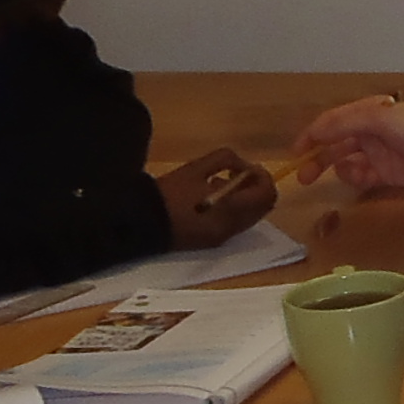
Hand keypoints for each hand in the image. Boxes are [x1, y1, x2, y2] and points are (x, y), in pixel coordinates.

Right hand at [156, 150, 276, 247]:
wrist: (137, 223)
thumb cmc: (167, 194)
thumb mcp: (195, 168)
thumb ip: (225, 160)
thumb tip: (244, 165)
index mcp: (231, 211)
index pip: (266, 195)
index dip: (263, 178)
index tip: (251, 167)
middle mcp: (232, 228)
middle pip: (262, 208)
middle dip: (256, 188)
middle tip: (240, 173)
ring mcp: (221, 238)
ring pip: (249, 216)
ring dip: (245, 198)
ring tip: (222, 181)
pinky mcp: (209, 242)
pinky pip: (234, 224)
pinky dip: (233, 209)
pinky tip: (211, 197)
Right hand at [289, 96, 403, 193]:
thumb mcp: (382, 120)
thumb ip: (346, 123)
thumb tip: (316, 132)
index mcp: (370, 112)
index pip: (332, 122)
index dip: (311, 135)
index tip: (294, 153)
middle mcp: (373, 131)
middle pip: (336, 144)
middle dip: (318, 158)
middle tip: (304, 178)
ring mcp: (382, 154)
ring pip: (348, 162)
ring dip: (339, 169)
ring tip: (345, 175)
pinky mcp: (391, 174)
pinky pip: (363, 177)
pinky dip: (356, 179)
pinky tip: (360, 180)